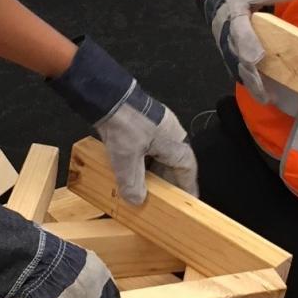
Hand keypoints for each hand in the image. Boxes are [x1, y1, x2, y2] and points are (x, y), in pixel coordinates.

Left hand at [49, 37, 197, 204]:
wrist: (109, 96)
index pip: (187, 170)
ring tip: (145, 186)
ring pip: (161, 155)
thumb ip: (132, 183)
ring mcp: (159, 126)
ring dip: (154, 171)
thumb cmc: (125, 122)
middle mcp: (172, 134)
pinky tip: (132, 168)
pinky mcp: (145, 123)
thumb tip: (136, 199)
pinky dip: (144, 160)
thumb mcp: (127, 160)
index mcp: (175, 143)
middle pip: (175, 163)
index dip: (188, 187)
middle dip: (168, 182)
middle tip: (163, 198)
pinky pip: (149, 147)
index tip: (189, 200)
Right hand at [202, 0, 297, 103]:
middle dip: (252, 77)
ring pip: (239, 71)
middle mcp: (229, 37)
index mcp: (235, 17)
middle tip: (265, 93)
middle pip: (239, 60)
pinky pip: (240, 73)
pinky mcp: (231, 58)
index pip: (240, 32)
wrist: (218, 2)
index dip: (248, 46)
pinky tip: (264, 97)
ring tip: (268, 99)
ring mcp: (229, 50)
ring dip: (253, 86)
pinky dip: (251, 85)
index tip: (258, 58)